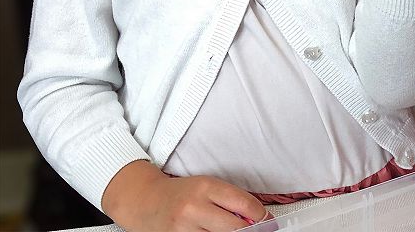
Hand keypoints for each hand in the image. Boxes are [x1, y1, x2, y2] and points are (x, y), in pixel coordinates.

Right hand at [102, 160, 265, 231]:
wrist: (145, 201)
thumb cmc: (181, 193)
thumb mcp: (207, 187)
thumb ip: (230, 200)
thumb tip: (257, 218)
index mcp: (206, 187)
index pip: (244, 204)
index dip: (262, 217)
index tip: (268, 223)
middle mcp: (194, 207)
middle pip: (235, 227)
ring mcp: (182, 228)